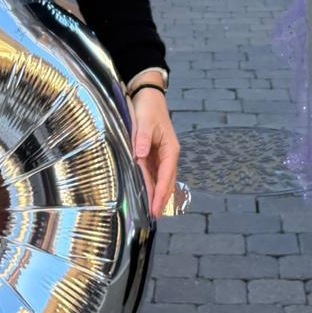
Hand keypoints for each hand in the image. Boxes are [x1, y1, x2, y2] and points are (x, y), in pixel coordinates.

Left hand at [129, 85, 179, 218]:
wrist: (149, 95)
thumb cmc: (148, 108)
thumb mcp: (145, 121)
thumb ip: (143, 138)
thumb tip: (141, 155)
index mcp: (170, 149)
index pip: (166, 176)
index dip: (161, 193)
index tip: (156, 207)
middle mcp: (169, 155)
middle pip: (167, 182)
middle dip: (161, 199)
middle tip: (153, 216)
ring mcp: (163, 155)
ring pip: (162, 179)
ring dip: (157, 194)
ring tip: (151, 211)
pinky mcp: (155, 154)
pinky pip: (155, 173)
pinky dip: (152, 185)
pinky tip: (147, 194)